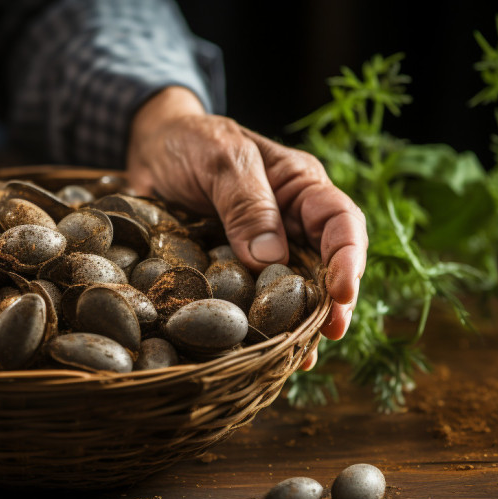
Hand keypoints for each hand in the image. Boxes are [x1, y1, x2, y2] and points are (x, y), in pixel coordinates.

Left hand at [127, 88, 367, 366]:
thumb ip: (246, 203)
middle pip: (326, 267)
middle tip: (326, 335)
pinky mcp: (233, 272)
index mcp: (300, 187)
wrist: (149, 147)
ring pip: (293, 292)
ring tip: (299, 357)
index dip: (348, 258)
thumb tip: (271, 259)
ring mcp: (261, 251)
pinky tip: (261, 351)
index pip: (341, 223)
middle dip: (332, 303)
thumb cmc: (191, 141)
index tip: (342, 292)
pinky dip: (259, 326)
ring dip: (299, 323)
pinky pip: (253, 302)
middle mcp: (290, 223)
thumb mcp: (220, 159)